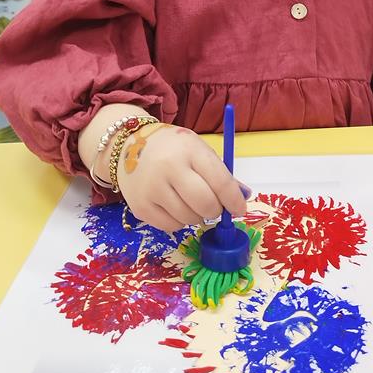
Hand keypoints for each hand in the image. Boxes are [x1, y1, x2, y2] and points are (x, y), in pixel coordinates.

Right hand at [118, 125, 247, 231]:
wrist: (129, 145)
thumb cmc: (172, 148)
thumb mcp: (198, 150)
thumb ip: (221, 174)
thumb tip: (243, 197)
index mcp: (189, 150)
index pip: (220, 181)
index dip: (234, 200)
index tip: (239, 209)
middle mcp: (169, 168)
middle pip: (205, 204)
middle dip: (216, 210)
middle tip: (214, 206)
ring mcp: (152, 189)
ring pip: (189, 219)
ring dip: (197, 216)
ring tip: (190, 201)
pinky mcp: (140, 207)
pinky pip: (171, 227)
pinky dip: (179, 221)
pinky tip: (174, 205)